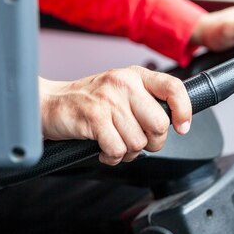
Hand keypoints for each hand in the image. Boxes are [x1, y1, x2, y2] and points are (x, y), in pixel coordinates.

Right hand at [39, 66, 191, 165]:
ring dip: (127, 152)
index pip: (173, 88)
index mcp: (135, 75)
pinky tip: (102, 149)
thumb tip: (174, 122)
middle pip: (159, 124)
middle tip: (136, 141)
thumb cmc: (89, 102)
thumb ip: (147, 101)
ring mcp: (109, 100)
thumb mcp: (122, 92)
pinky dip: (111, 157)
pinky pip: (117, 150)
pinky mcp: (94, 118)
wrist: (50, 103)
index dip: (184, 111)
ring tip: (114, 143)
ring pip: (138, 142)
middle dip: (151, 142)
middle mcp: (124, 84)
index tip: (181, 127)